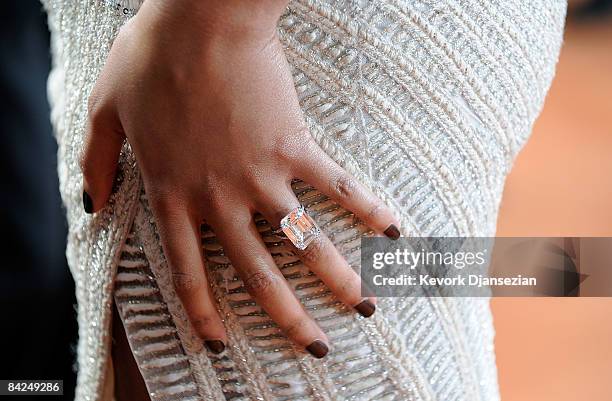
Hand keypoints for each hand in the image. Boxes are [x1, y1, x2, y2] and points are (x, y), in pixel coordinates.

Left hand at [81, 0, 399, 357]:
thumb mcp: (104, 111)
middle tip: (315, 346)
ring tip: (366, 307)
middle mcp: (220, 199)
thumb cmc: (150, 57)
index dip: (205, 313)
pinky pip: (338, 186)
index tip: (223, 344)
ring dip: (338, 278)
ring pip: (304, 242)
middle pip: (258, 274)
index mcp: (173, 194)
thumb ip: (96, 164)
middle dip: (288, 317)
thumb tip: (90, 204)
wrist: (200, 18)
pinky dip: (368, 209)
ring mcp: (261, 176)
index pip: (189, 272)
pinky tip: (394, 232)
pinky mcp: (295, 147)